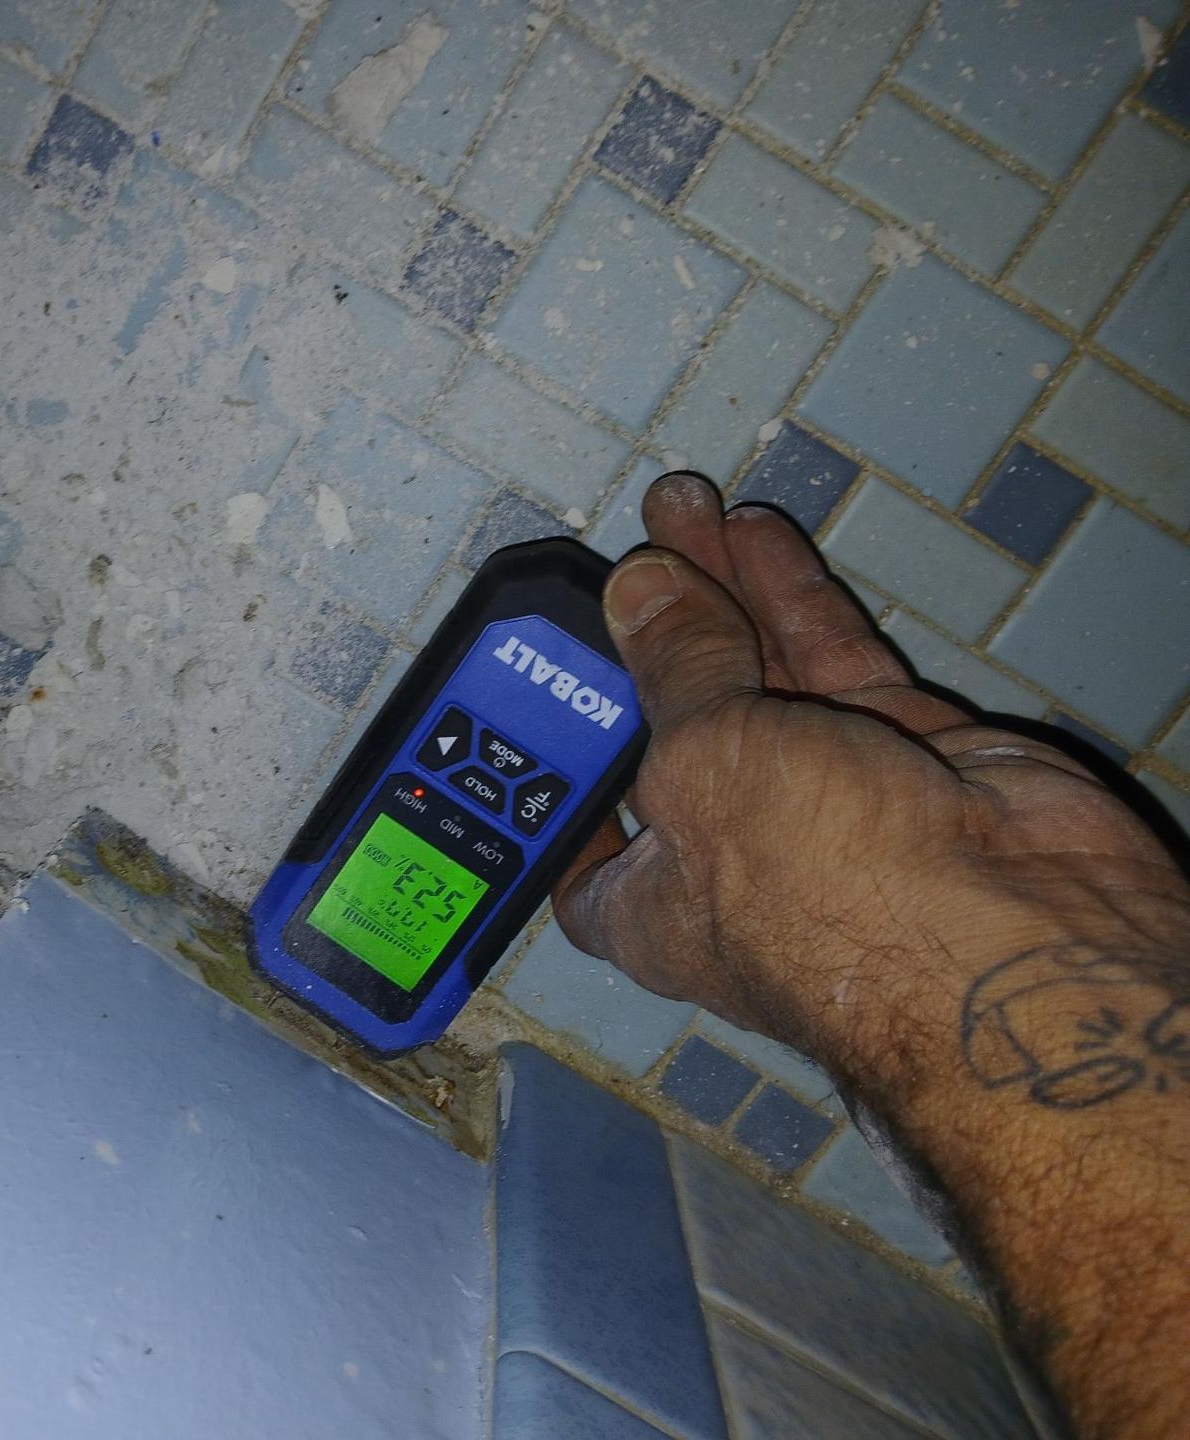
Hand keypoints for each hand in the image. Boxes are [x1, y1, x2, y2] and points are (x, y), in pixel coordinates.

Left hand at [552, 474, 1189, 1082]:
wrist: (1019, 934)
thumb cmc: (829, 892)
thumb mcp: (706, 763)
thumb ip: (676, 665)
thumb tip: (639, 588)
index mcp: (654, 906)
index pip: (581, 837)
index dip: (560, 762)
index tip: (538, 679)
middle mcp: (732, 859)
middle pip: (672, 726)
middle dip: (650, 634)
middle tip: (627, 545)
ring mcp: (823, 805)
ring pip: (755, 678)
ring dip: (719, 594)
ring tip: (681, 509)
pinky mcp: (904, 756)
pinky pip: (833, 662)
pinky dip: (792, 598)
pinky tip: (753, 534)